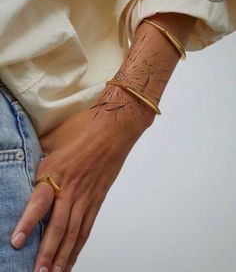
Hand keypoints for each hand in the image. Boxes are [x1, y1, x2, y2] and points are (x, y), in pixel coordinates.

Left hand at [10, 85, 152, 271]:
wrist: (113, 128)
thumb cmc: (83, 129)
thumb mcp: (52, 139)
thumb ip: (38, 157)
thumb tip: (26, 166)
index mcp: (56, 172)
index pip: (39, 203)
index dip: (27, 224)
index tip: (17, 242)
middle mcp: (71, 188)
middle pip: (59, 226)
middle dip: (47, 253)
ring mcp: (87, 196)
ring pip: (74, 232)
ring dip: (63, 255)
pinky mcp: (98, 199)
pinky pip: (88, 226)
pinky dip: (79, 245)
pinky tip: (72, 257)